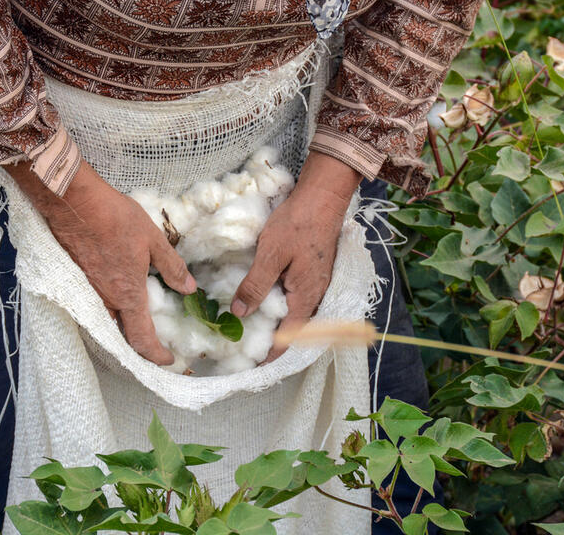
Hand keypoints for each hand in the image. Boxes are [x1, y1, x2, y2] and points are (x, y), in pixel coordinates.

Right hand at [6, 159, 196, 364]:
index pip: (142, 338)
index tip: (169, 360)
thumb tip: (189, 289)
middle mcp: (104, 301)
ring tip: (138, 328)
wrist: (72, 202)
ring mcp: (87, 292)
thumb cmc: (114, 218)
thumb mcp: (153, 240)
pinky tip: (115, 303)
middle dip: (139, 348)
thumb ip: (172, 267)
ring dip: (123, 330)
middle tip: (155, 349)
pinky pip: (93, 307)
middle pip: (121, 336)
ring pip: (106, 322)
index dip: (156, 355)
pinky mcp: (75, 280)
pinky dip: (107, 314)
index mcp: (127, 295)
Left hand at [231, 151, 361, 359]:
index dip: (269, 354)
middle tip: (244, 348)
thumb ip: (255, 285)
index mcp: (305, 297)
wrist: (323, 196)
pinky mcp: (312, 271)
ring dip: (275, 324)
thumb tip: (240, 313)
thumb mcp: (270, 254)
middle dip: (270, 342)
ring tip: (250, 328)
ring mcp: (315, 283)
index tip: (250, 366)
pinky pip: (296, 298)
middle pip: (293, 330)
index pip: (288, 338)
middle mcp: (314, 295)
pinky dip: (280, 306)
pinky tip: (263, 300)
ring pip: (295, 314)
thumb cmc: (297, 223)